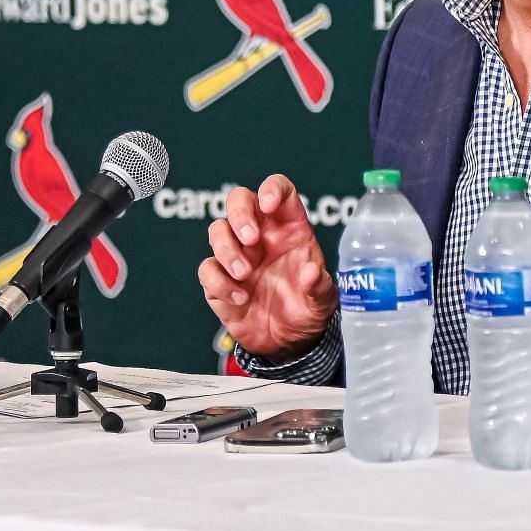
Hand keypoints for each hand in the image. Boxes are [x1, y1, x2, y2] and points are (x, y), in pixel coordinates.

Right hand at [198, 173, 336, 360]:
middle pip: (239, 200)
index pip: (280, 191)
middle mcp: (261, 235)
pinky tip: (240, 298)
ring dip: (227, 249)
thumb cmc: (307, 309)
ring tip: (245, 274)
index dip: (272, 188)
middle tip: (250, 239)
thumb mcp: (323, 301)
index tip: (269, 203)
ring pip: (218, 230)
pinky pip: (208, 269)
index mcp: (289, 228)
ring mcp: (238, 255)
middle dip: (240, 213)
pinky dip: (220, 282)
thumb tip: (311, 272)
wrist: (287, 342)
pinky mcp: (219, 280)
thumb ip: (319, 286)